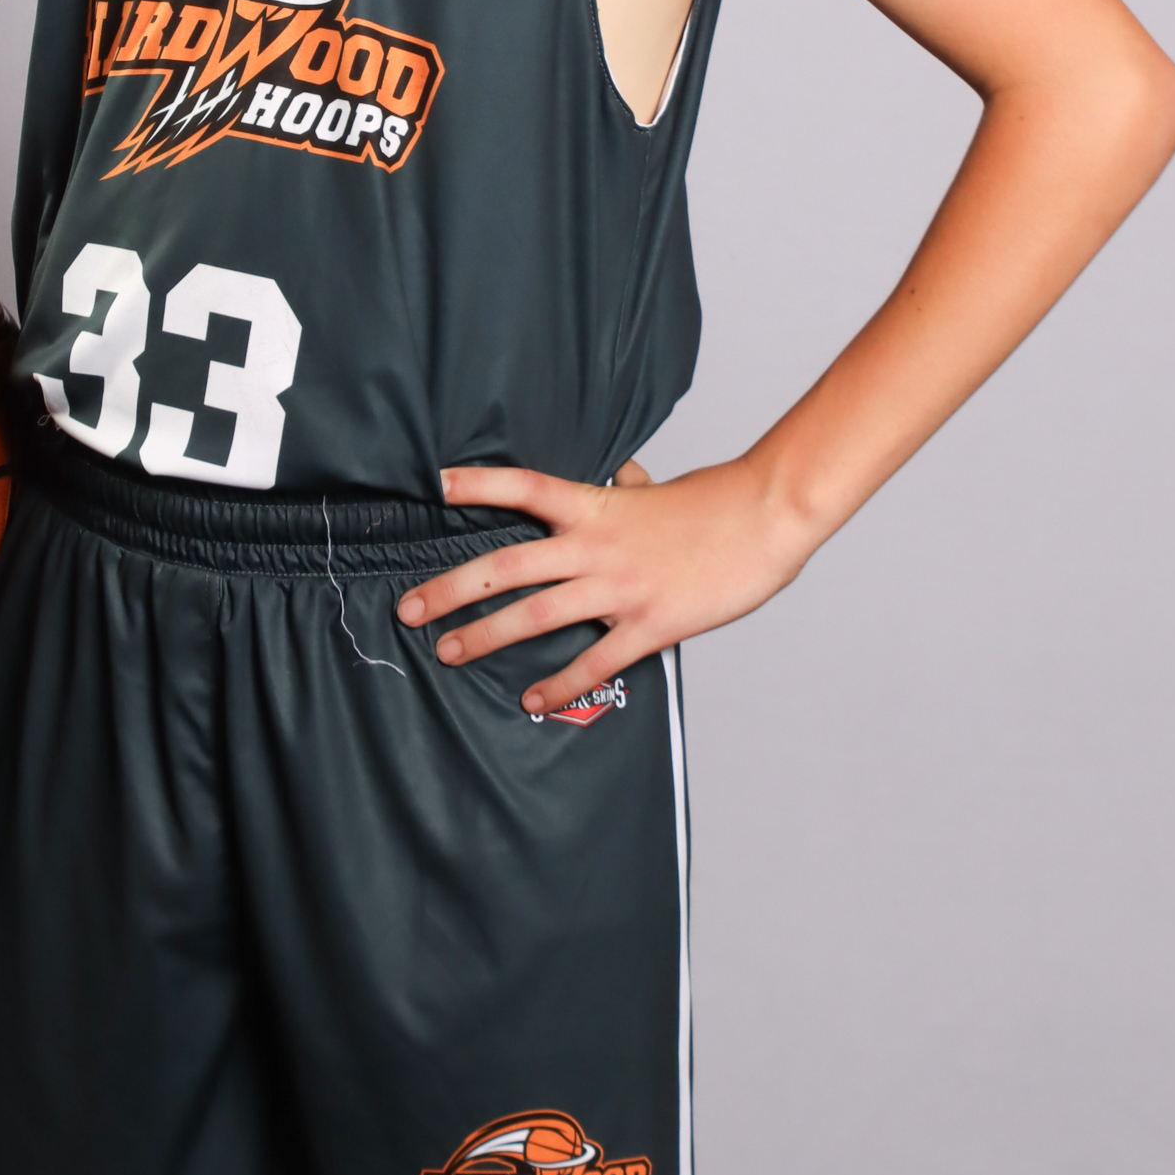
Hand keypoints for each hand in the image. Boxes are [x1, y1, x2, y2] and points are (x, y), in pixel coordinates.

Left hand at [397, 453, 815, 713]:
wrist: (765, 520)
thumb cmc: (715, 503)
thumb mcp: (657, 490)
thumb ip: (626, 489)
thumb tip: (619, 474)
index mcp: (596, 507)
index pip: (525, 488)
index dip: (479, 485)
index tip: (435, 485)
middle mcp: (596, 547)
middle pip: (507, 566)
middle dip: (452, 589)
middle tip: (409, 608)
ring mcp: (619, 588)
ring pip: (535, 615)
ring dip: (486, 635)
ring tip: (448, 652)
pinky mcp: (648, 625)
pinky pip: (593, 659)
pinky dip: (558, 683)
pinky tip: (530, 700)